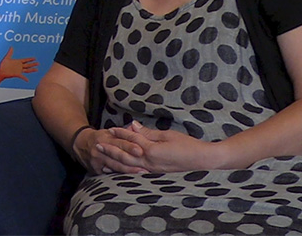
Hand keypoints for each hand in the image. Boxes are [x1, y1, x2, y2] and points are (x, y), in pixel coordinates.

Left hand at [0, 47, 38, 81]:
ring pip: (27, 70)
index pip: (25, 60)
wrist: (0, 72)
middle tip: (38, 63)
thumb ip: (10, 52)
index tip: (35, 58)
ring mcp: (18, 70)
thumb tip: (11, 46)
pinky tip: (27, 80)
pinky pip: (22, 76)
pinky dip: (25, 78)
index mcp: (17, 62)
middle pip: (28, 65)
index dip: (30, 59)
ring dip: (32, 70)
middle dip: (33, 64)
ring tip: (37, 69)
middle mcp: (19, 66)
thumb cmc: (3, 65)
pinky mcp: (17, 74)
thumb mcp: (6, 58)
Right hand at [71, 126, 145, 174]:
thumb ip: (123, 132)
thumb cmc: (99, 137)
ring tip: (141, 174)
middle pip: (118, 156)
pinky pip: (109, 174)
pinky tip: (130, 180)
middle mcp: (101, 148)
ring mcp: (97, 160)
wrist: (79, 143)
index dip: (130, 147)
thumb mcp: (109, 132)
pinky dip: (120, 176)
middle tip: (145, 167)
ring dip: (129, 171)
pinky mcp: (95, 169)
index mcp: (105, 138)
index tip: (141, 150)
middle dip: (132, 163)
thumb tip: (137, 128)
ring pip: (115, 166)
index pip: (120, 142)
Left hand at [101, 122, 220, 173]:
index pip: (131, 139)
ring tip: (103, 157)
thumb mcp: (167, 135)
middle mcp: (149, 162)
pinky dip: (125, 170)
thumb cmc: (188, 145)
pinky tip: (118, 169)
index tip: (110, 129)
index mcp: (151, 150)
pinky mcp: (156, 175)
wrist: (204, 161)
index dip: (120, 133)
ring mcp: (152, 171)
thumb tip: (132, 125)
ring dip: (114, 161)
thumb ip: (148, 133)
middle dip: (111, 149)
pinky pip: (136, 173)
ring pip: (128, 166)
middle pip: (125, 155)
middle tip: (97, 145)